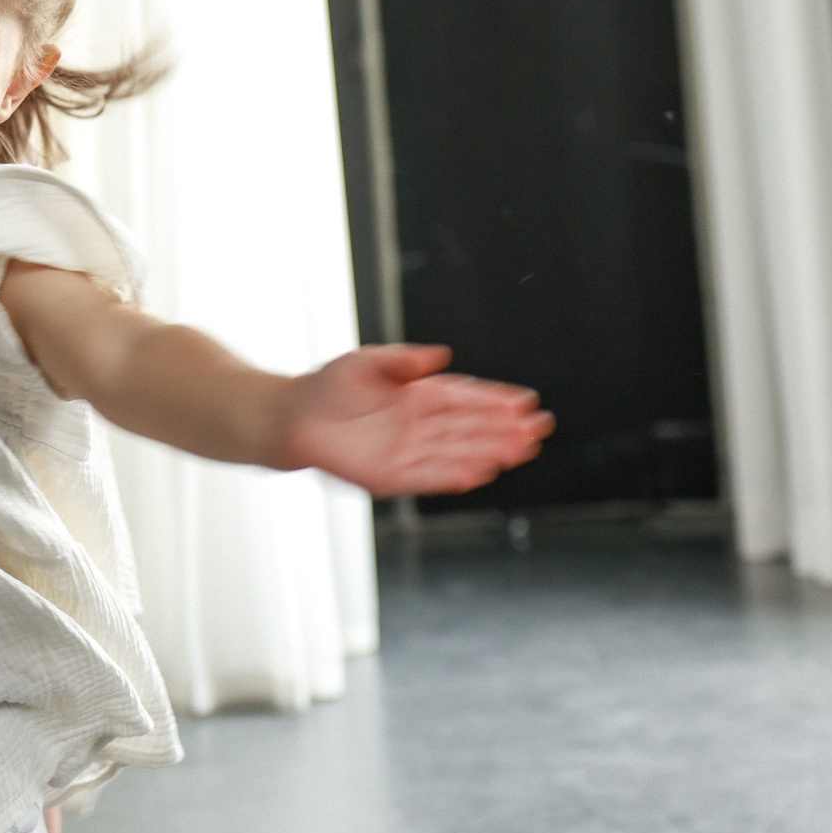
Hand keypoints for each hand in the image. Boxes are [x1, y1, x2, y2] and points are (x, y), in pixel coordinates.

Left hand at [280, 344, 552, 495]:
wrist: (291, 417)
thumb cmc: (328, 386)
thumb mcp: (366, 362)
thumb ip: (404, 360)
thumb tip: (441, 355)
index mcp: (417, 396)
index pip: (465, 398)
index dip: (496, 400)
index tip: (527, 401)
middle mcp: (418, 425)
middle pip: (470, 427)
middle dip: (505, 428)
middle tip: (540, 428)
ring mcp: (406, 451)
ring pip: (457, 452)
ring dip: (490, 452)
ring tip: (523, 450)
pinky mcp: (389, 475)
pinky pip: (428, 476)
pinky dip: (454, 474)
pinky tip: (481, 472)